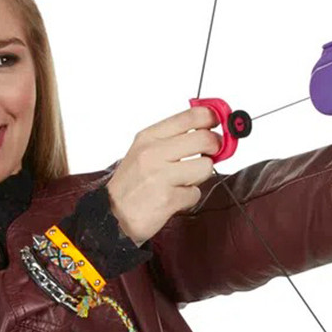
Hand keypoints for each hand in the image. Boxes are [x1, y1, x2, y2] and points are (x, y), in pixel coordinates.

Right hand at [106, 106, 220, 244]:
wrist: (112, 215)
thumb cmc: (132, 183)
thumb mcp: (144, 150)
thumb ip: (173, 138)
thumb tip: (207, 129)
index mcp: (149, 136)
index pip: (191, 116)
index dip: (213, 117)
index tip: (219, 122)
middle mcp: (154, 152)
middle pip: (205, 139)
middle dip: (214, 148)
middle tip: (210, 154)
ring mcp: (160, 175)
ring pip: (205, 167)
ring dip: (199, 176)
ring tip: (183, 180)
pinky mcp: (168, 198)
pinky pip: (195, 193)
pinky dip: (188, 197)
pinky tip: (174, 197)